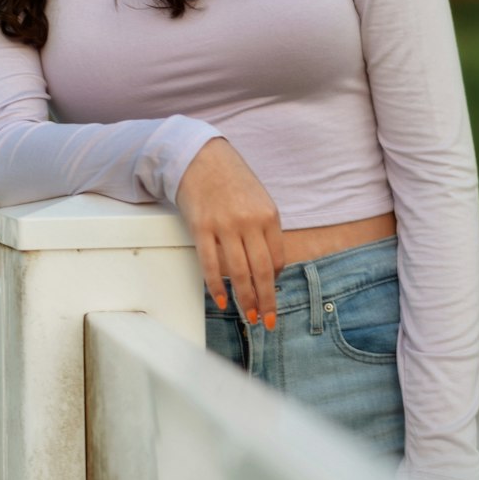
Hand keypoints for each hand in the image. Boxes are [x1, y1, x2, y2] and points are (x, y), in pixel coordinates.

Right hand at [175, 138, 284, 328]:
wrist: (201, 157)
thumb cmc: (231, 180)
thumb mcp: (258, 199)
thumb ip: (264, 229)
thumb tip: (267, 265)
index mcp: (268, 215)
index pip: (277, 259)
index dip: (275, 281)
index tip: (271, 295)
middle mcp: (249, 222)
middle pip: (262, 271)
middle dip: (267, 301)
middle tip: (268, 322)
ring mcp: (225, 226)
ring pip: (239, 273)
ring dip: (245, 300)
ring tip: (249, 317)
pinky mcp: (202, 228)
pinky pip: (211, 264)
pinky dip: (217, 286)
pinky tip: (221, 300)